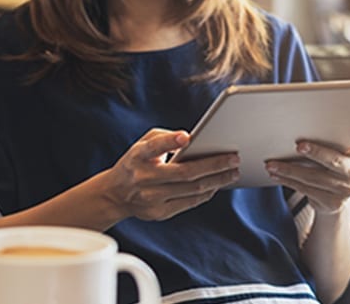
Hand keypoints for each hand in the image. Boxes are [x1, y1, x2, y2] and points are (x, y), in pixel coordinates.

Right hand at [99, 128, 239, 220]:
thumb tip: (193, 140)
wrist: (115, 194)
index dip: (169, 142)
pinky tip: (218, 184)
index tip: (186, 137)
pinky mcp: (159, 212)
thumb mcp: (142, 144)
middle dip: (214, 165)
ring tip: (233, 171)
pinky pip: (190, 202)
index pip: (153, 148)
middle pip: (185, 173)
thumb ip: (164, 138)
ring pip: (192, 190)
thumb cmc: (136, 162)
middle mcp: (143, 178)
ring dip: (217, 180)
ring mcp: (151, 198)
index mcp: (137, 157)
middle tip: (234, 158)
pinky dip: (207, 192)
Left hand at [265, 129, 349, 213]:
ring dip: (289, 170)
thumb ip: (329, 143)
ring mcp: (345, 190)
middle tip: (299, 145)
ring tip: (272, 164)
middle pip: (334, 161)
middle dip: (316, 152)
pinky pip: (306, 189)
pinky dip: (288, 181)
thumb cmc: (329, 169)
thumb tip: (299, 127)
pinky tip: (276, 175)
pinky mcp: (333, 203)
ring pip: (314, 177)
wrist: (333, 200)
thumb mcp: (335, 155)